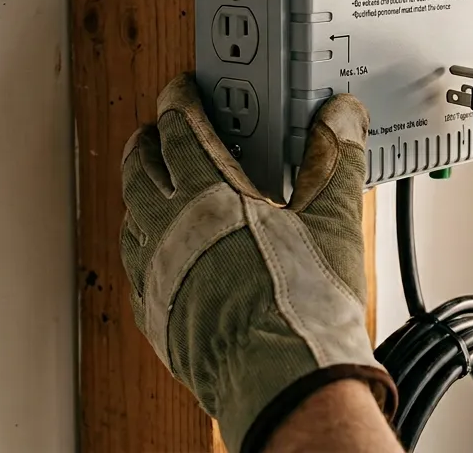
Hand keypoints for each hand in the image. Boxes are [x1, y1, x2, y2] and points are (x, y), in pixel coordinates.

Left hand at [119, 75, 395, 452]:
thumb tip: (342, 115)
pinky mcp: (155, 317)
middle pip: (139, 168)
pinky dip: (144, 247)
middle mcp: (168, 229)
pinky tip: (162, 253)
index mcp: (207, 194)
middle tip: (158, 130)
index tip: (182, 91)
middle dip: (148, 142)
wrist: (282, 382)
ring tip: (158, 187)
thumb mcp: (333, 216)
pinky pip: (136, 269)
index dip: (179, 101)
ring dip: (141, 193)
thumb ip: (336, 156)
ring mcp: (155, 275)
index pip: (179, 129)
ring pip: (131, 218)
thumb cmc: (303, 302)